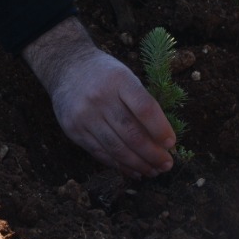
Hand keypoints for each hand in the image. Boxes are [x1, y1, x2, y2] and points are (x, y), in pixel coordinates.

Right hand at [23, 17, 175, 176]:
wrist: (67, 67)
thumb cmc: (105, 74)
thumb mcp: (125, 76)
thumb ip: (141, 103)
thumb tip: (162, 139)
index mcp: (119, 80)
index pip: (144, 108)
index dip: (160, 129)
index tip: (171, 144)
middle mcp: (100, 98)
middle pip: (131, 133)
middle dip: (153, 154)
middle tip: (166, 165)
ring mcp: (84, 115)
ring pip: (116, 149)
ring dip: (138, 164)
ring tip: (153, 171)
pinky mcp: (73, 130)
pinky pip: (100, 153)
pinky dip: (119, 165)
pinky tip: (133, 170)